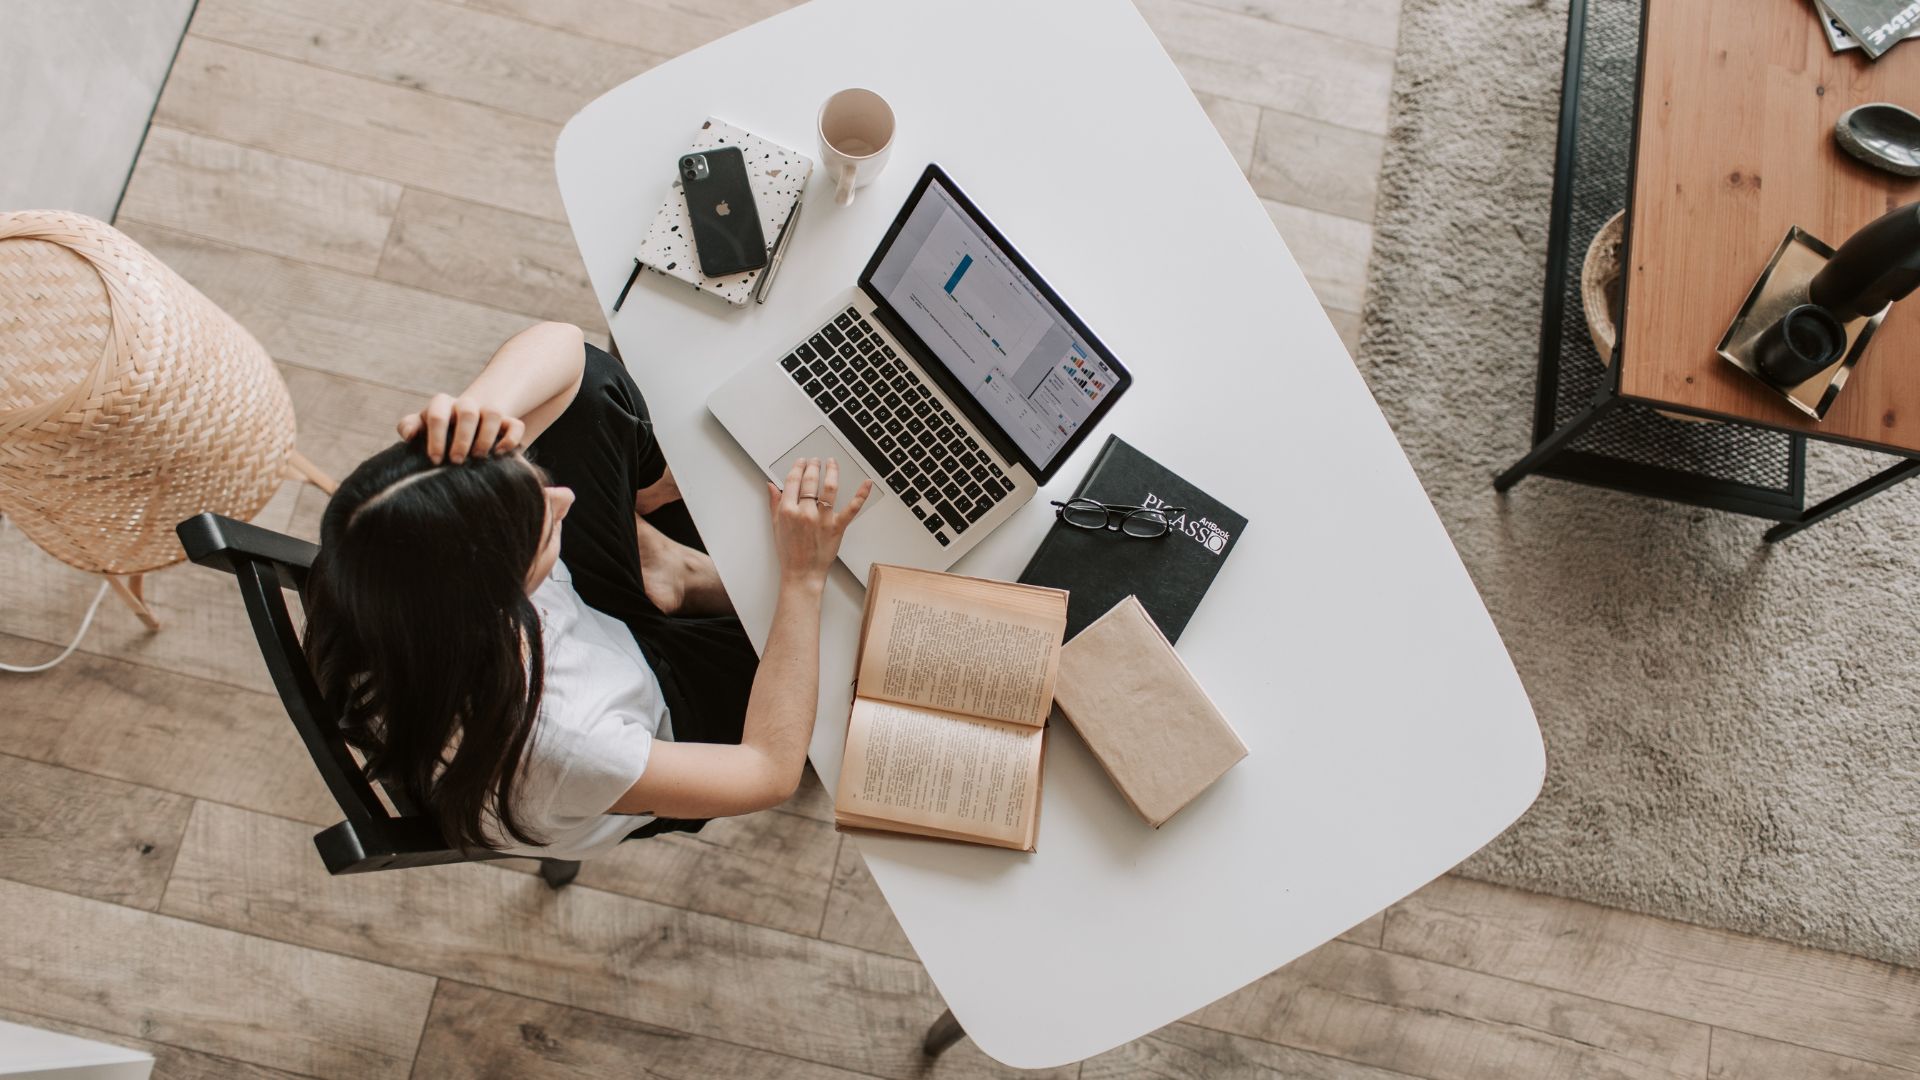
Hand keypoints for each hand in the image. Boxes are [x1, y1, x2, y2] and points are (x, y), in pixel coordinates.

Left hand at [397, 393, 526, 463]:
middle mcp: (466, 404)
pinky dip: (510, 439)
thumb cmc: (438, 432)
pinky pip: (516, 425)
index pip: (437, 414)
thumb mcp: (421, 427)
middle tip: (456, 461)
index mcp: (442, 404)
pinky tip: (500, 454)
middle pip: (467, 412)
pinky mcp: (508, 422)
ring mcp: (488, 411)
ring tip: (477, 458)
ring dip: (485, 438)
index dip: (436, 438)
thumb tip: (409, 435)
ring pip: (493, 414)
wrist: (465, 424)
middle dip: (461, 439)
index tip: (435, 460)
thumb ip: (409, 426)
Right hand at [766, 457, 871, 583]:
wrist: (802, 573)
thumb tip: (771, 485)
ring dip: (831, 471)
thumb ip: (774, 503)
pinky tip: (867, 483)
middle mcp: (805, 512)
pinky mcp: (837, 527)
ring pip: (829, 488)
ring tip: (831, 463)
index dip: (798, 467)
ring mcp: (822, 519)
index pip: (793, 481)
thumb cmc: (789, 552)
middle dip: (813, 466)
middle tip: (816, 460)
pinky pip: (852, 508)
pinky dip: (861, 494)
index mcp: (788, 511)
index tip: (801, 462)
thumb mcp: (776, 526)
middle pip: (810, 481)